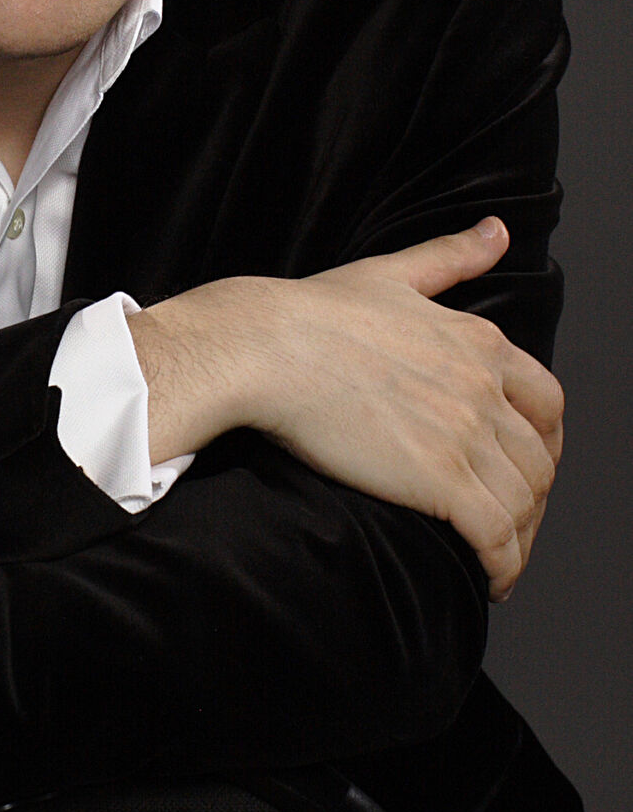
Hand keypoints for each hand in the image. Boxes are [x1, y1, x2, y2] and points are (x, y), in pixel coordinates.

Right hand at [132, 217, 563, 600]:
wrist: (265, 347)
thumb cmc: (311, 312)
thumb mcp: (391, 274)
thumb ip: (449, 258)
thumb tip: (496, 232)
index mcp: (479, 343)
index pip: (546, 403)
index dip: (543, 442)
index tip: (525, 466)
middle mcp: (484, 388)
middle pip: (539, 460)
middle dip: (531, 498)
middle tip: (507, 521)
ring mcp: (467, 436)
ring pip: (524, 502)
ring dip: (519, 538)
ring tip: (498, 559)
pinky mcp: (441, 481)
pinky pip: (495, 536)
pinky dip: (503, 565)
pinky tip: (491, 579)